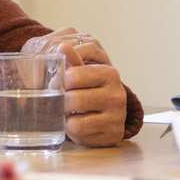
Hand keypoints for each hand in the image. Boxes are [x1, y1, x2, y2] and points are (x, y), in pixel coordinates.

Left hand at [22, 28, 125, 146]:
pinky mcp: (113, 132)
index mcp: (109, 73)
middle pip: (73, 98)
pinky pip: (79, 131)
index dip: (61, 82)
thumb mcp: (82, 76)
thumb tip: (63, 47)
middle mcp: (117, 94)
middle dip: (62, 102)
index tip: (62, 85)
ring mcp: (117, 115)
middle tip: (65, 102)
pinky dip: (72, 129)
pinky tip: (79, 124)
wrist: (106, 119)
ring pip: (75, 117)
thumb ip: (72, 62)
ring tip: (72, 112)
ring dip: (66, 116)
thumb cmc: (90, 94)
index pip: (73, 76)